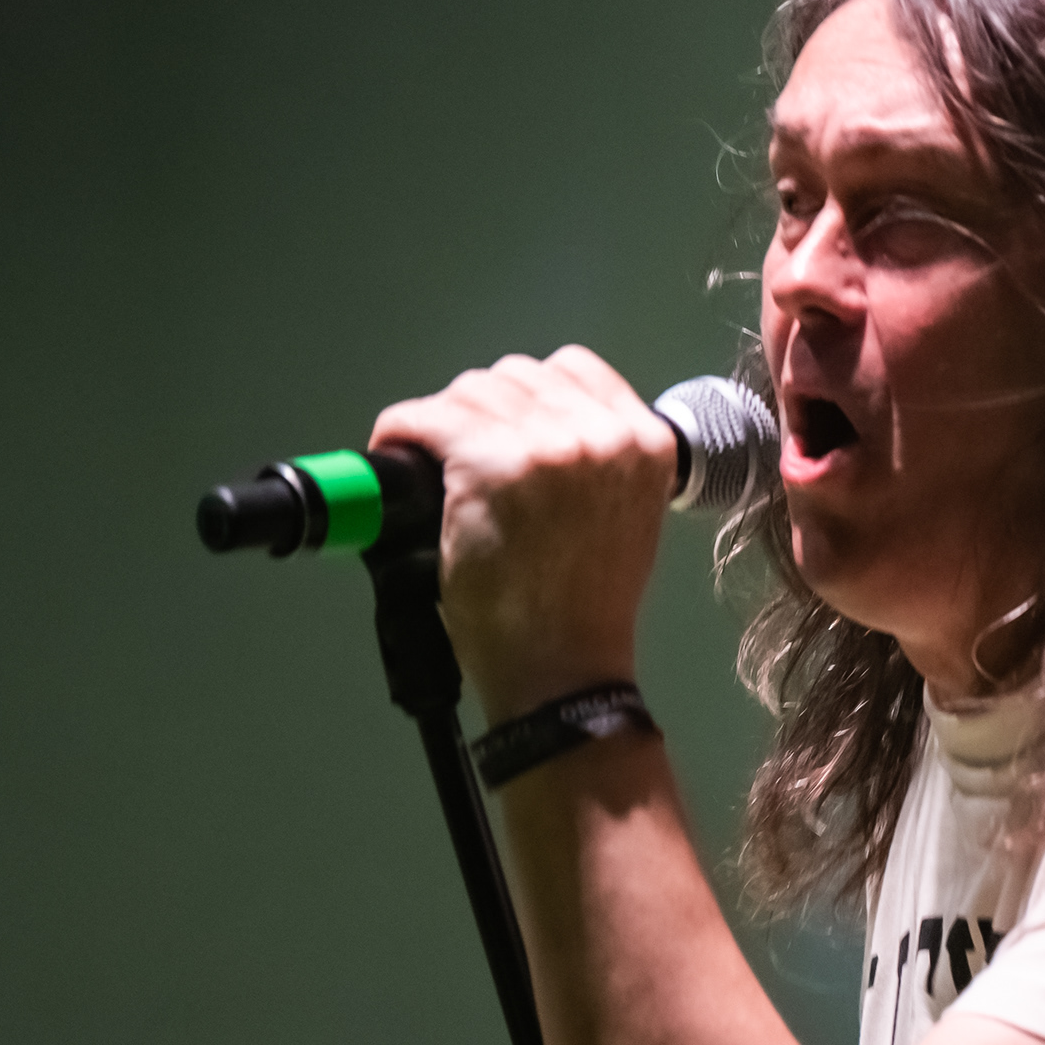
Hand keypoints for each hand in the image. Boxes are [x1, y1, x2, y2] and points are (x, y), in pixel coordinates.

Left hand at [368, 347, 677, 720]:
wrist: (564, 674)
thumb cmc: (585, 612)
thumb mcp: (623, 519)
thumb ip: (596, 463)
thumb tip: (529, 428)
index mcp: (646, 443)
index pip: (573, 369)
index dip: (529, 397)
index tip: (505, 426)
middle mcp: (601, 434)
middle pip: (516, 376)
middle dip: (484, 412)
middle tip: (462, 461)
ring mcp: (545, 447)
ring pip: (471, 392)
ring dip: (445, 424)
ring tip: (435, 468)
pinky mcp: (488, 464)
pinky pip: (427, 420)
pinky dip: (403, 432)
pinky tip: (398, 454)